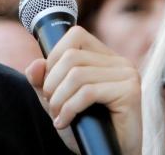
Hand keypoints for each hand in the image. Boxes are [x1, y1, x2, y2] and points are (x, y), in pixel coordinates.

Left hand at [25, 26, 141, 154]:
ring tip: (57, 117)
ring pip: (77, 74)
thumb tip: (34, 64)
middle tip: (51, 106)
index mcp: (106, 57)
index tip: (49, 85)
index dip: (54, 57)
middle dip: (52, 83)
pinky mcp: (130, 92)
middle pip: (72, 56)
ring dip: (59, 99)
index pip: (75, 35)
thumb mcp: (59, 102)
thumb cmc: (88, 129)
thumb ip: (44, 83)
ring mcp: (127, 75)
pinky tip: (64, 122)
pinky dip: (69, 108)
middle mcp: (120, 62)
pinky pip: (88, 92)